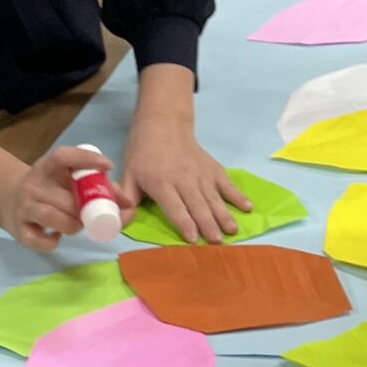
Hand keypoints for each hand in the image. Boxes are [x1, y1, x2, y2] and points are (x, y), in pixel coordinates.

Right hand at [0, 143, 127, 250]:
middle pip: (63, 197)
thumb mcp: (64, 180)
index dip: (85, 159)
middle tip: (93, 214)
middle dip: (83, 209)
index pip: (62, 156)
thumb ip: (94, 185)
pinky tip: (56, 236)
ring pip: (51, 217)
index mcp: (46, 167)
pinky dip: (52, 241)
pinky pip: (38, 240)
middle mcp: (32, 185)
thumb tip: (128, 203)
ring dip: (71, 225)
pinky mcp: (18, 230)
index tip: (108, 166)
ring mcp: (23, 207)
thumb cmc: (49, 188)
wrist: (8, 198)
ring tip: (77, 225)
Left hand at [124, 125, 247, 245]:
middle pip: (198, 205)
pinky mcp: (213, 169)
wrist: (164, 124)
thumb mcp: (129, 174)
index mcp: (162, 182)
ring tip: (232, 231)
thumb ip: (126, 200)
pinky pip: (227, 184)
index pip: (175, 206)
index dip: (184, 222)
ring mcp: (201, 174)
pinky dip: (238, 195)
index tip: (193, 238)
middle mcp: (184, 179)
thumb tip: (118, 224)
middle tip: (217, 242)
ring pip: (214, 198)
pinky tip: (248, 207)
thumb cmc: (143, 153)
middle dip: (208, 224)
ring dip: (224, 215)